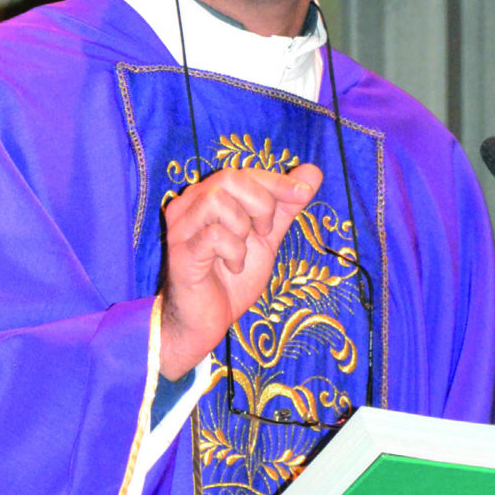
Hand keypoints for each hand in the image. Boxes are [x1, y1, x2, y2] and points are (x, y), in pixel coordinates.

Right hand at [158, 162, 322, 380]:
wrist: (208, 321)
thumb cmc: (231, 278)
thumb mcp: (267, 239)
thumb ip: (285, 207)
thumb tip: (313, 172)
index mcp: (207, 196)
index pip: (244, 173)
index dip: (277, 181)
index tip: (304, 194)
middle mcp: (188, 205)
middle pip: (230, 177)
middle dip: (261, 203)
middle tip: (266, 233)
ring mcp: (181, 228)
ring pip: (217, 201)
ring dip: (243, 228)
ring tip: (243, 252)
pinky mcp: (181, 252)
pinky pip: (214, 236)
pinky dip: (233, 251)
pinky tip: (232, 267)